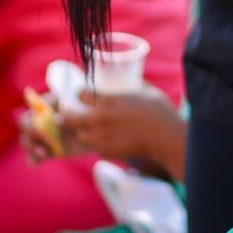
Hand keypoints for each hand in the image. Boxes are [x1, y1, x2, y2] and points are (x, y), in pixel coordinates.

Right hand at [17, 92, 86, 165]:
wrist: (101, 132)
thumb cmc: (92, 115)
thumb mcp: (84, 111)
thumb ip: (72, 112)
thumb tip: (60, 117)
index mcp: (50, 102)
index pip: (32, 106)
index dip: (34, 116)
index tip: (42, 128)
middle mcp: (42, 117)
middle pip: (25, 124)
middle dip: (30, 133)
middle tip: (40, 139)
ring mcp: (43, 134)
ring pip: (27, 140)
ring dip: (31, 148)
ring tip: (42, 154)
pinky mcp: (47, 149)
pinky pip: (34, 155)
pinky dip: (33, 160)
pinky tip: (36, 164)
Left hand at [60, 86, 185, 179]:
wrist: (165, 137)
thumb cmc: (158, 109)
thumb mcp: (143, 89)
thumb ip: (129, 86)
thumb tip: (126, 80)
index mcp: (108, 100)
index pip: (80, 94)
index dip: (80, 94)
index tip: (82, 94)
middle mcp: (100, 119)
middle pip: (70, 117)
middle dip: (66, 115)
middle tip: (67, 113)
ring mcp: (101, 138)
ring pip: (80, 134)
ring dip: (83, 131)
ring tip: (90, 128)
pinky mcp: (107, 152)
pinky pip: (96, 147)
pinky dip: (100, 144)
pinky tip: (110, 140)